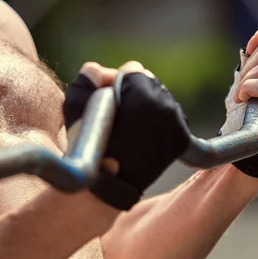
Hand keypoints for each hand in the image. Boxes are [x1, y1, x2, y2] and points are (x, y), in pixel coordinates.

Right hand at [63, 61, 190, 209]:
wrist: (109, 188)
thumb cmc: (88, 149)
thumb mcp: (75, 110)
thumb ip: (86, 81)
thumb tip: (98, 70)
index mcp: (145, 98)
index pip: (133, 70)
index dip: (114, 81)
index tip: (105, 99)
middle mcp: (168, 108)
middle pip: (149, 82)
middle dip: (132, 92)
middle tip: (116, 113)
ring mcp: (178, 125)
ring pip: (160, 98)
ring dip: (145, 105)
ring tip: (128, 126)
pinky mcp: (182, 138)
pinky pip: (171, 115)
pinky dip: (159, 118)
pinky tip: (145, 128)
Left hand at [222, 28, 257, 178]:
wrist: (257, 148)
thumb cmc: (254, 110)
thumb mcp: (255, 74)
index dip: (252, 52)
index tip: (245, 72)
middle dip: (248, 68)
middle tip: (241, 89)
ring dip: (245, 81)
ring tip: (241, 95)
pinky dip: (247, 89)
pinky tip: (243, 99)